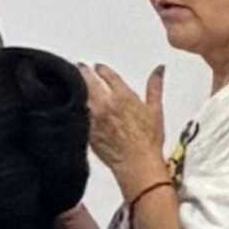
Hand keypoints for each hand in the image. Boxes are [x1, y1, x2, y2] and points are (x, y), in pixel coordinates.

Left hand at [82, 59, 169, 198]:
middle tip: (80, 67)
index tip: (98, 67)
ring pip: (79, 95)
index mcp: (123, 96)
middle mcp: (105, 103)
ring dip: (76, 86)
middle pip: (89, 81)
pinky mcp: (86, 129)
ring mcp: (93, 117)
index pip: (108, 75)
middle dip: (84, 72)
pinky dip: (72, 105)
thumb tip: (159, 70)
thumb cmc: (147, 141)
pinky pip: (76, 112)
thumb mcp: (155, 110)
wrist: (136, 162)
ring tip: (72, 81)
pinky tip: (70, 103)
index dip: (101, 69)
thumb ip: (155, 87)